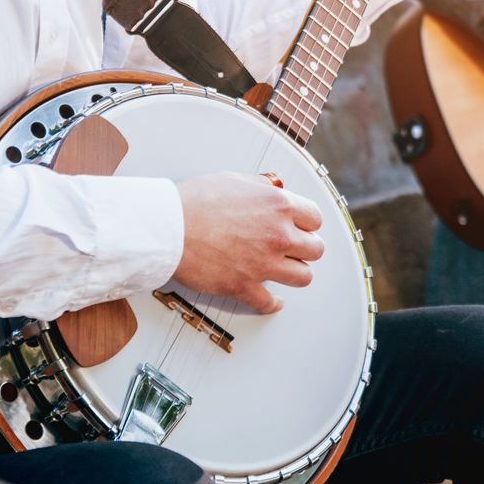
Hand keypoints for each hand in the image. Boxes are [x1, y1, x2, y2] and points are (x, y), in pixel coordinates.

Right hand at [172, 172, 323, 313]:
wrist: (167, 228)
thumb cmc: (193, 202)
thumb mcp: (233, 180)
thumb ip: (260, 188)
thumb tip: (272, 191)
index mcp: (278, 206)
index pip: (315, 218)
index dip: (308, 223)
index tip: (302, 228)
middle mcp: (278, 235)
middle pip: (316, 249)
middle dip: (306, 248)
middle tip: (296, 248)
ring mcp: (263, 263)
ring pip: (303, 277)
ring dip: (295, 273)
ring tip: (286, 270)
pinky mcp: (245, 286)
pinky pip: (269, 302)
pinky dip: (272, 304)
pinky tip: (272, 300)